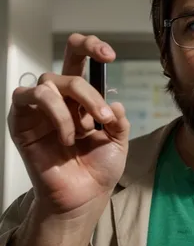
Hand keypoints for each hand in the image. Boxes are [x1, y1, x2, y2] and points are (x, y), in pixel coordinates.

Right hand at [8, 33, 129, 214]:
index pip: (79, 61)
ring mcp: (40, 111)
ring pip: (49, 82)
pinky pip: (32, 99)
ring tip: (86, 132)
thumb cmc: (99, 169)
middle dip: (89, 90)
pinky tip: (67, 138)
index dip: (90, 48)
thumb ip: (119, 120)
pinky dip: (56, 115)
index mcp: (82, 100)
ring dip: (73, 105)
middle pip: (67, 71)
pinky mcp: (22, 122)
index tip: (109, 55)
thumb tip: (115, 102)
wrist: (84, 197)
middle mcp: (60, 101)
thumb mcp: (118, 142)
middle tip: (104, 117)